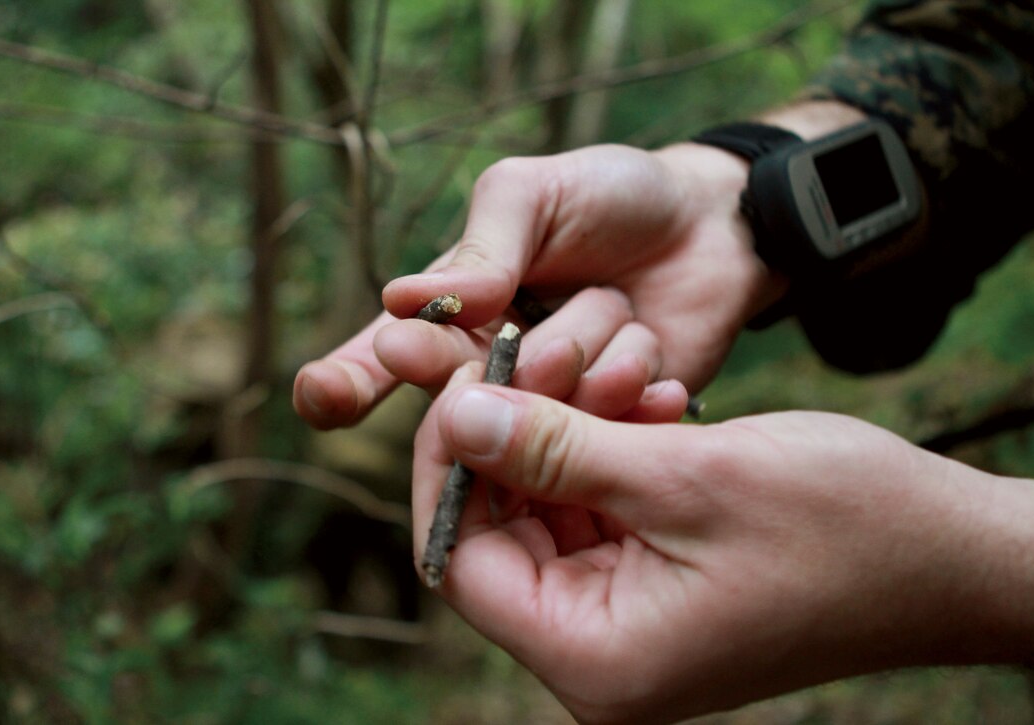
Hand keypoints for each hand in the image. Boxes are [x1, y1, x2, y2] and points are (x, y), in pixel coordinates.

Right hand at [294, 142, 781, 428]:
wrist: (710, 226)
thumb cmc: (610, 197)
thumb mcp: (536, 192)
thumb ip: (481, 244)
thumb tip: (404, 299)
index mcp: (452, 313)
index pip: (381, 357)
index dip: (343, 380)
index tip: (323, 395)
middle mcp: (491, 372)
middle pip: (463, 402)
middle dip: (503, 366)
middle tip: (533, 328)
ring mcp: (552, 408)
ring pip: (540, 414)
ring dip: (583, 352)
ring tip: (618, 304)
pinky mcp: (611, 433)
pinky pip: (607, 433)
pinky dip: (634, 387)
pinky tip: (653, 358)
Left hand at [412, 377, 1033, 723]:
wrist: (951, 553)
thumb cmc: (842, 525)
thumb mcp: (683, 474)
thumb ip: (555, 449)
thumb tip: (458, 416)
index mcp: (595, 657)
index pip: (460, 557)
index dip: (449, 462)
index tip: (463, 377)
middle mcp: (601, 651)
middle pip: (500, 529)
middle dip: (518, 432)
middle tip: (549, 351)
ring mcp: (631, 619)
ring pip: (551, 507)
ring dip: (574, 430)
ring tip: (630, 373)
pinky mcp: (660, 582)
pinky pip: (603, 508)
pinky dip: (615, 449)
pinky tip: (658, 399)